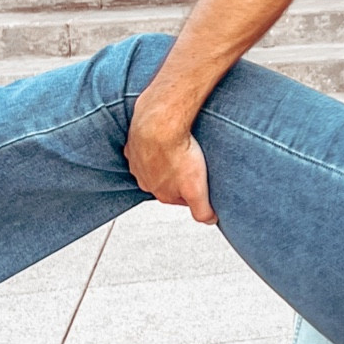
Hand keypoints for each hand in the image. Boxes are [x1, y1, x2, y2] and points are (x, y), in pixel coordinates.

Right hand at [124, 107, 216, 223]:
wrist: (160, 123)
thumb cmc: (178, 154)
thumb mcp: (196, 190)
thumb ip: (202, 210)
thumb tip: (210, 220)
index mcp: (161, 194)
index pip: (181, 197)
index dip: (194, 188)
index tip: (202, 177)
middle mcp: (145, 181)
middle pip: (167, 180)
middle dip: (180, 173)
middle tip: (194, 160)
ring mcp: (137, 162)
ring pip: (154, 164)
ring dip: (166, 158)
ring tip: (181, 147)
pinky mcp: (133, 144)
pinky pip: (145, 146)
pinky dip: (153, 143)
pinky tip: (165, 136)